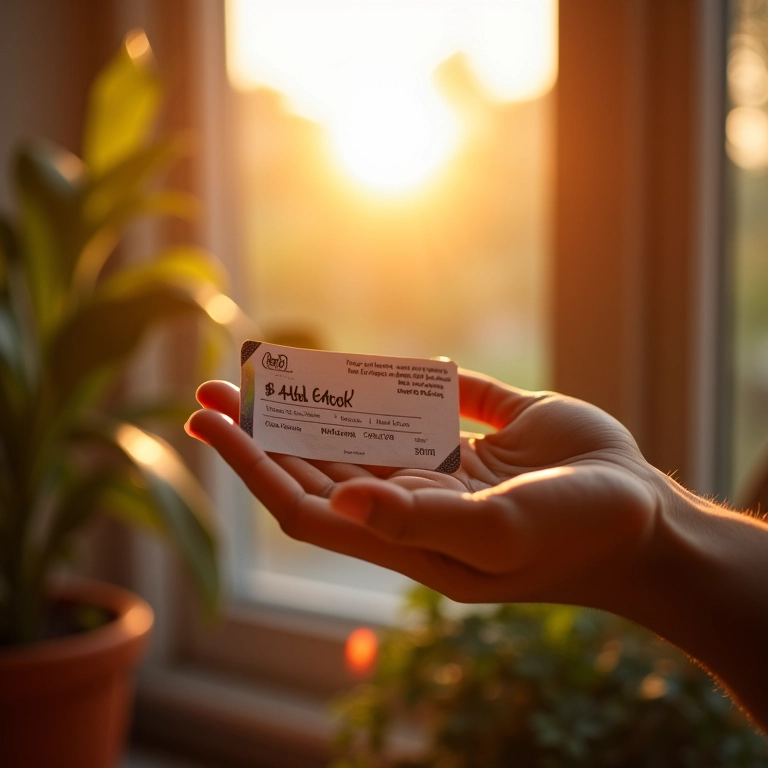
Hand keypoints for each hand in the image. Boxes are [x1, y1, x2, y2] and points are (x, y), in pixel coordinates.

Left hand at [185, 369, 661, 609]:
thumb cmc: (577, 533)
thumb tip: (345, 501)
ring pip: (359, 437)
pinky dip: (388, 387)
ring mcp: (441, 469)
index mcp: (409, 535)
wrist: (643, 521)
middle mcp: (414, 503)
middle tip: (216, 387)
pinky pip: (419, 407)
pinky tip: (360, 370)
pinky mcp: (473, 435)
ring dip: (313, 408)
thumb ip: (425, 521)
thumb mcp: (502, 532)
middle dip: (265, 430)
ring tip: (269, 371)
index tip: (211, 423)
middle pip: (320, 467)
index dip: (254, 465)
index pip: (308, 502)